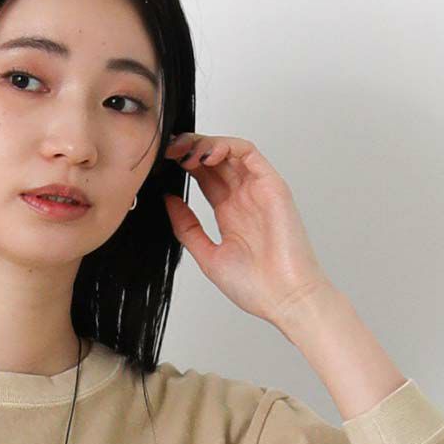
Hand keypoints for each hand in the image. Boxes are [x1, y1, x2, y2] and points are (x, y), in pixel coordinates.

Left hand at [161, 132, 334, 326]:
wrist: (283, 299)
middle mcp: (243, 197)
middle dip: (189, 148)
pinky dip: (227, 146)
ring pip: (230, 151)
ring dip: (205, 144)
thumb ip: (187, 228)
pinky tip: (207, 154)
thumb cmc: (254, 286)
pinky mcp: (272, 185)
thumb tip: (169, 200)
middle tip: (168, 150)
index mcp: (228, 213)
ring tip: (184, 152)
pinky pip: (249, 154)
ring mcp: (257, 190)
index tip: (161, 164)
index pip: (203, 177)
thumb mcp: (207, 255)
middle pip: (214, 160)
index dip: (182, 165)